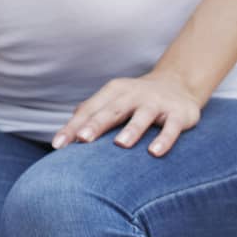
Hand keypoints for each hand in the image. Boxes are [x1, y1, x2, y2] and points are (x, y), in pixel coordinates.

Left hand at [51, 70, 202, 155]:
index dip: (73, 127)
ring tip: (120, 144)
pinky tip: (155, 152)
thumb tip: (66, 129)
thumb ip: (92, 112)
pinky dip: (164, 139)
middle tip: (82, 139)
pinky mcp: (178, 114)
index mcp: (113, 92)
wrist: (178, 83)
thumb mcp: (114, 100)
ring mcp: (156, 103)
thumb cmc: (136, 98)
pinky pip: (171, 128)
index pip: (89, 111)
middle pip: (112, 110)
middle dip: (96, 124)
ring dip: (131, 130)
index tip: (58, 145)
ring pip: (141, 117)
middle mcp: (133, 95)